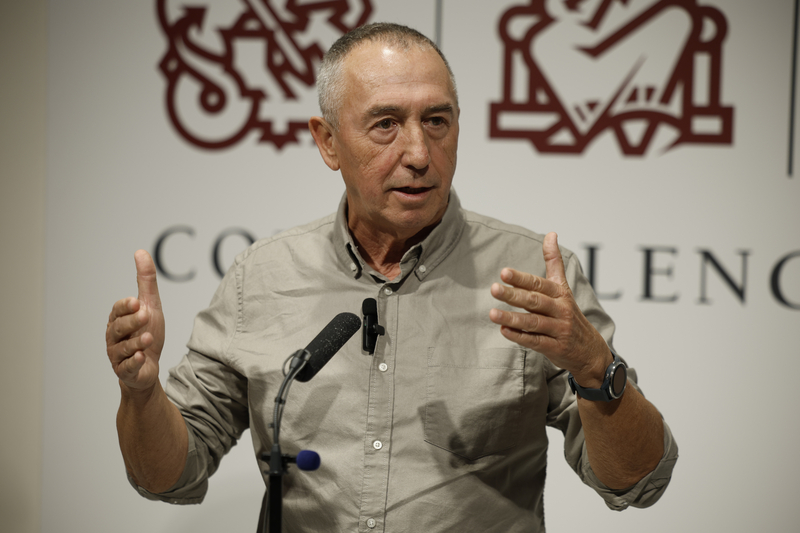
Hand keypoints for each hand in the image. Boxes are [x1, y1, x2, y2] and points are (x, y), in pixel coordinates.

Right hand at [106, 250, 165, 391]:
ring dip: (136, 342)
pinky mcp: (125, 371)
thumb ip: (145, 281)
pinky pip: (127, 368)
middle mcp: (114, 337)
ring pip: (122, 348)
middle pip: (118, 328)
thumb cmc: (148, 332)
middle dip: (131, 322)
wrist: (149, 366)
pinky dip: (134, 362)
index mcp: (118, 320)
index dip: (125, 306)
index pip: (118, 310)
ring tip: (149, 338)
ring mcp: (118, 355)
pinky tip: (142, 357)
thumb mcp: (151, 305)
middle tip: (146, 315)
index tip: (137, 301)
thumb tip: (141, 252)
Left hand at [489, 232, 609, 385]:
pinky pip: (536, 342)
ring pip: (533, 323)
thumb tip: (551, 233)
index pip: (538, 284)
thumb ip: (554, 262)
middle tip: (493, 289)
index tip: (504, 272)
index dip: (521, 278)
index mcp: (560, 293)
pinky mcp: (555, 348)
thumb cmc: (570, 314)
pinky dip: (519, 337)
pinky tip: (503, 331)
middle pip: (534, 301)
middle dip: (513, 295)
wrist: (590, 350)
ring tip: (492, 314)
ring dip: (512, 318)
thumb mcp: (563, 287)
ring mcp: (559, 330)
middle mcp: (560, 310)